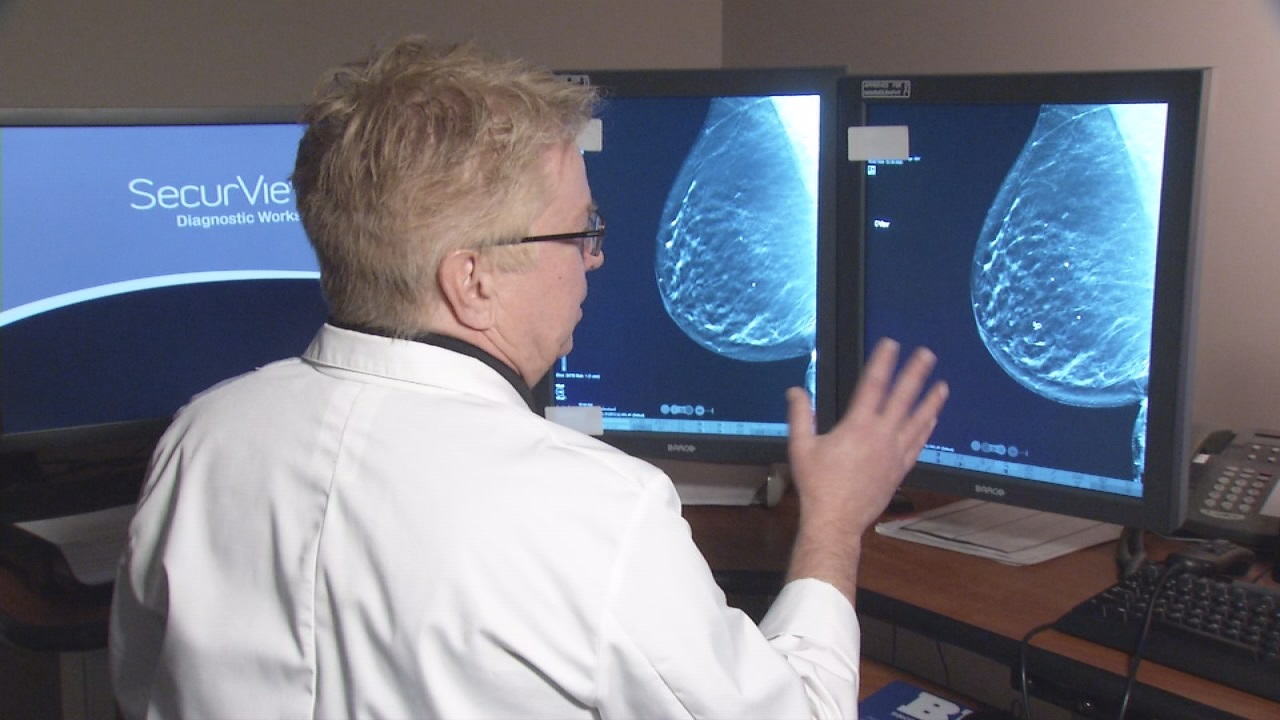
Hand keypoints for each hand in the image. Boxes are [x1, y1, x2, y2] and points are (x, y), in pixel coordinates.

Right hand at [783, 338, 947, 597]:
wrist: (836, 520)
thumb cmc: (818, 486)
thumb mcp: (801, 447)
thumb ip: (800, 415)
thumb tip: (796, 391)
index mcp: (857, 427)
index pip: (873, 385)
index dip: (883, 362)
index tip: (891, 346)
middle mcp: (881, 436)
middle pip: (903, 398)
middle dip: (915, 373)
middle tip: (927, 355)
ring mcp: (894, 453)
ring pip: (917, 420)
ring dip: (930, 401)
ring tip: (942, 385)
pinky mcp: (900, 469)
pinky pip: (918, 444)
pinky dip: (927, 429)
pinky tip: (932, 420)